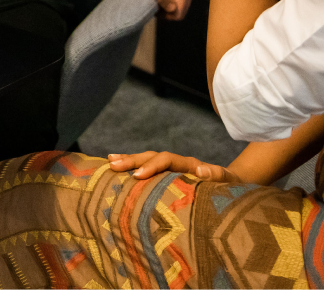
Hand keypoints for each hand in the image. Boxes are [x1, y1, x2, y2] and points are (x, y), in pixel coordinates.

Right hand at [108, 150, 241, 182]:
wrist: (234, 184)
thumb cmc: (231, 187)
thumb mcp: (229, 182)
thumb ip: (217, 174)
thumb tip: (201, 167)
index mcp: (189, 164)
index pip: (166, 160)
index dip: (151, 166)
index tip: (136, 176)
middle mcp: (178, 163)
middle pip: (152, 156)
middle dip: (132, 160)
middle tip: (113, 164)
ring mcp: (173, 169)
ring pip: (147, 160)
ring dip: (129, 161)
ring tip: (109, 162)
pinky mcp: (169, 177)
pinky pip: (150, 171)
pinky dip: (134, 168)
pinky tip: (119, 172)